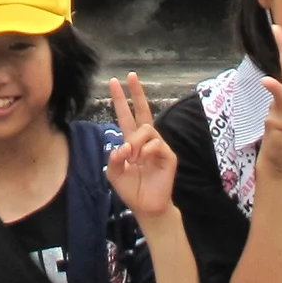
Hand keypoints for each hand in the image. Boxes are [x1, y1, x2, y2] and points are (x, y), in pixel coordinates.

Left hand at [106, 77, 176, 225]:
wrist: (146, 207)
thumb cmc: (131, 189)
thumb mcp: (114, 173)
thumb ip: (113, 158)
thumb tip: (123, 147)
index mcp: (132, 142)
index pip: (127, 116)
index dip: (121, 100)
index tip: (114, 82)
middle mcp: (146, 140)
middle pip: (143, 111)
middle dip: (136, 92)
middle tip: (130, 75)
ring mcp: (159, 146)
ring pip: (146, 129)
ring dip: (135, 142)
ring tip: (132, 159)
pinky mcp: (169, 155)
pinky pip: (156, 144)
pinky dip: (146, 151)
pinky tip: (143, 161)